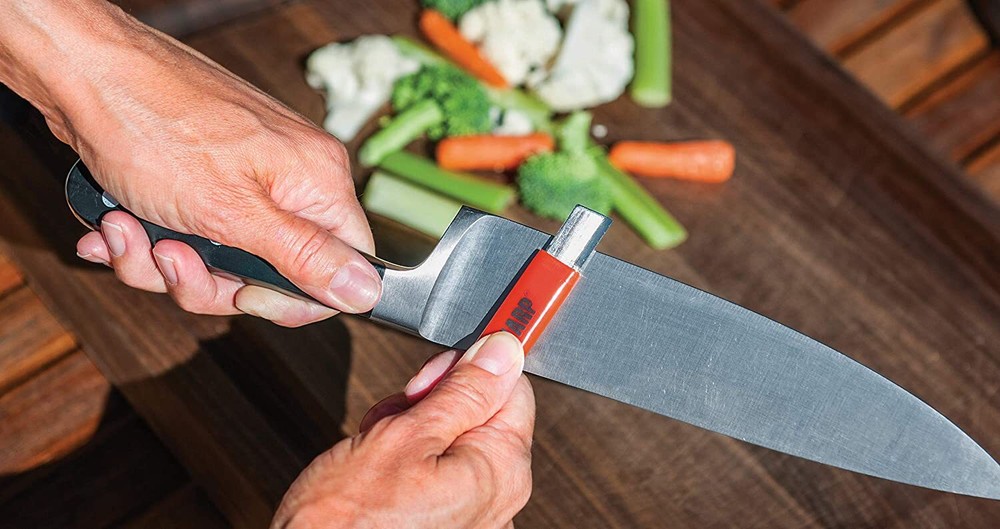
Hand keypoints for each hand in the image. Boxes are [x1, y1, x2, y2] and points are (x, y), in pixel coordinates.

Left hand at [2, 2, 379, 325]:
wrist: (79, 72)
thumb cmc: (153, 123)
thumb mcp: (232, 212)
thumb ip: (304, 257)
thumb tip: (367, 292)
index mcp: (316, 182)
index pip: (343, 267)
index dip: (294, 298)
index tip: (244, 296)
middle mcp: (288, 179)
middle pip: (272, 273)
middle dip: (206, 280)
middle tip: (170, 258)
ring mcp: (246, 178)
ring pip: (222, 261)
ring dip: (164, 262)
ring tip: (126, 230)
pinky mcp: (205, 180)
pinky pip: (192, 236)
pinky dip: (148, 239)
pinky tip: (116, 222)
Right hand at [273, 332, 534, 528]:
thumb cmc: (348, 520)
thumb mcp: (404, 436)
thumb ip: (463, 391)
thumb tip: (504, 350)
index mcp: (502, 469)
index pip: (512, 387)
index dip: (467, 369)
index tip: (430, 374)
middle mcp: (499, 498)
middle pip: (478, 412)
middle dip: (430, 402)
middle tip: (394, 418)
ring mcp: (472, 515)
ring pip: (449, 438)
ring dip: (410, 429)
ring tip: (375, 448)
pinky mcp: (444, 523)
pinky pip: (435, 472)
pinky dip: (405, 461)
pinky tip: (375, 470)